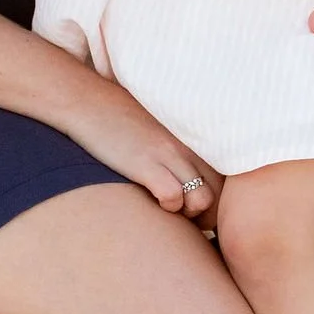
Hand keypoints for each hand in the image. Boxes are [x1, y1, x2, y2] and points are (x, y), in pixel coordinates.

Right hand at [74, 89, 218, 217]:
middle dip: (204, 212)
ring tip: (169, 205)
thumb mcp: (162, 128)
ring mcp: (168, 153)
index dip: (213, 197)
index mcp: (193, 136)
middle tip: (182, 211)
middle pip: (219, 192)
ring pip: (204, 199)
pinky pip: (173, 197)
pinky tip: (153, 198)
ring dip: (188, 211)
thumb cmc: (122, 119)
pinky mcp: (146, 164)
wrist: (88, 101)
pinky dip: (167, 206)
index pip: (225, 177)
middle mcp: (187, 145)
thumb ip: (181, 146)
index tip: (193, 202)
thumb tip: (190, 173)